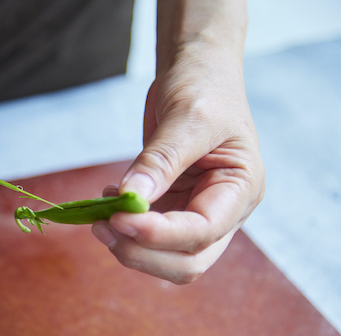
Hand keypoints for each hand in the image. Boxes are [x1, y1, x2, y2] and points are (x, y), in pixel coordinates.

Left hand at [92, 41, 264, 283]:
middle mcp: (223, 210)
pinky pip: (147, 233)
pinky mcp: (172, 206)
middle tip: (103, 227)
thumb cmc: (204, 86)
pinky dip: (124, 227)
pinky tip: (108, 201)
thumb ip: (160, 161)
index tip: (119, 217)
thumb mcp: (187, 118)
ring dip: (129, 244)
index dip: (160, 234)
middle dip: (143, 253)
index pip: (203, 231)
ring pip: (165, 256)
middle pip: (187, 261)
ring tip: (99, 215)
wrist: (197, 70)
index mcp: (241, 189)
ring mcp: (196, 211)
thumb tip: (131, 200)